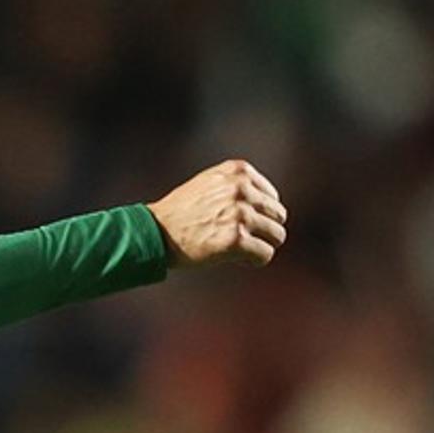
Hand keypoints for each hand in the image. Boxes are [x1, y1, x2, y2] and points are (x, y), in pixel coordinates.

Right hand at [146, 159, 287, 268]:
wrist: (155, 232)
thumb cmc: (180, 211)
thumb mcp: (209, 182)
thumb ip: (238, 184)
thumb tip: (270, 201)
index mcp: (237, 171)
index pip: (272, 196)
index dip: (259, 213)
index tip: (240, 222)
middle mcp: (241, 189)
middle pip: (278, 216)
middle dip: (263, 229)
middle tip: (241, 237)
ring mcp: (240, 214)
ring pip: (277, 236)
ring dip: (260, 245)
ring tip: (239, 248)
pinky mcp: (236, 239)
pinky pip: (265, 255)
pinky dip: (254, 261)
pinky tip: (238, 259)